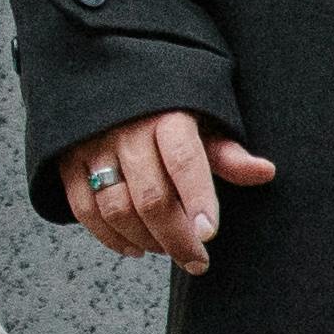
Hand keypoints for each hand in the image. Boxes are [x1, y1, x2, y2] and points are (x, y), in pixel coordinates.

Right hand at [58, 111, 276, 272]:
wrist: (108, 71)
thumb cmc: (168, 102)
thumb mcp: (202, 116)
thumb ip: (225, 151)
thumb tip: (265, 172)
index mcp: (167, 115)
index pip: (183, 161)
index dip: (197, 199)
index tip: (209, 233)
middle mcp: (127, 130)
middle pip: (151, 197)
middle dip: (177, 238)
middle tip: (197, 262)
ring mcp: (93, 145)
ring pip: (116, 208)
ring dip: (145, 240)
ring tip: (168, 250)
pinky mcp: (68, 159)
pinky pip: (84, 209)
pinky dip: (109, 237)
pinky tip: (135, 248)